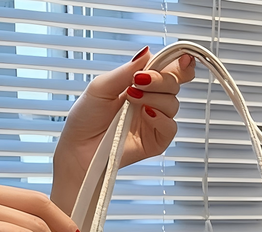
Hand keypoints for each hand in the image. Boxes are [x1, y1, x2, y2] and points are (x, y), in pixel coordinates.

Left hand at [50, 48, 196, 213]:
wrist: (79, 147)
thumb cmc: (85, 118)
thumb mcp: (102, 86)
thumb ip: (126, 70)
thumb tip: (146, 52)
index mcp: (140, 85)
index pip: (167, 70)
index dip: (178, 63)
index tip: (182, 58)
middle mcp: (150, 101)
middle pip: (174, 84)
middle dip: (161, 79)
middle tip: (139, 81)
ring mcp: (154, 121)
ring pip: (173, 104)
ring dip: (154, 97)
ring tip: (132, 99)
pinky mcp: (156, 141)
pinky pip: (170, 127)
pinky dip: (160, 118)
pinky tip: (145, 114)